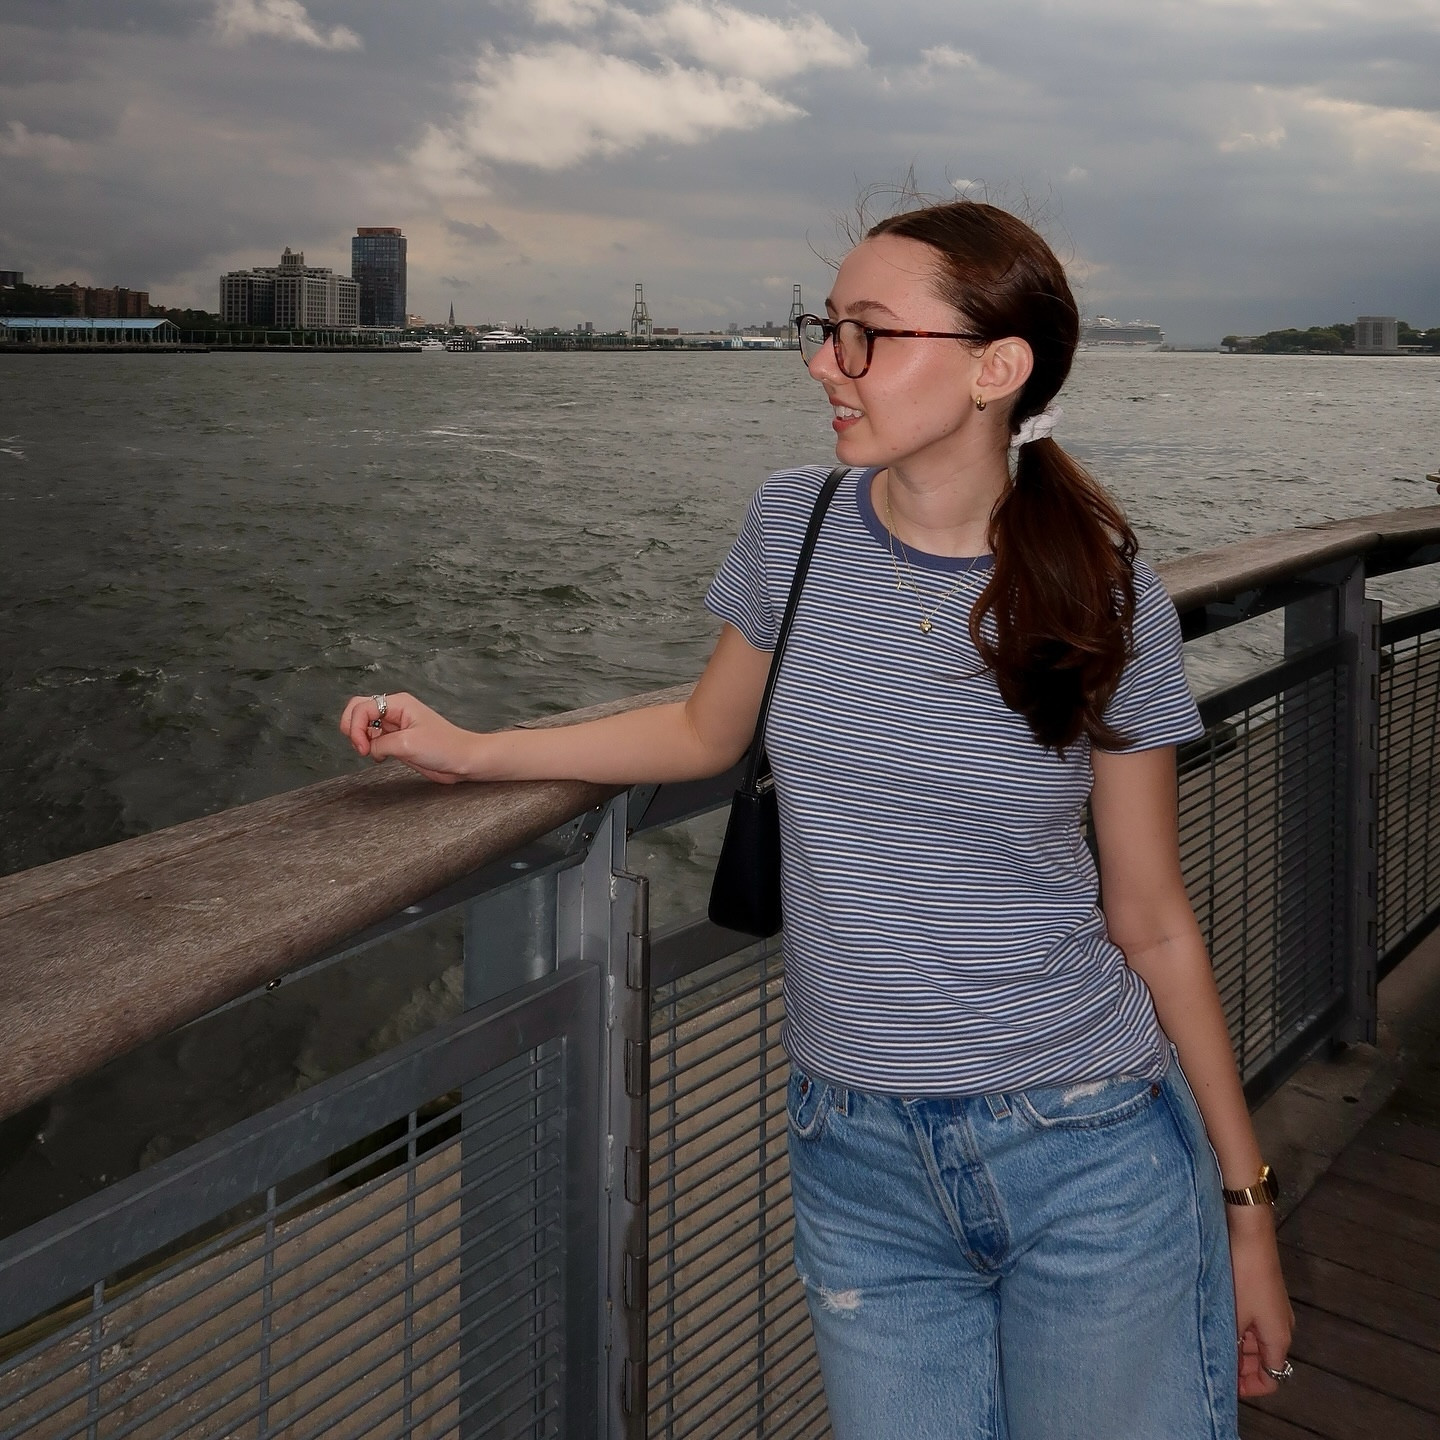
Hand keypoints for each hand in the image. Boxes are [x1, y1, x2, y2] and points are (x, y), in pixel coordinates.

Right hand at [339, 690, 484, 783]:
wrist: (464, 761)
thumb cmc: (445, 747)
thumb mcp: (407, 745)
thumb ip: (380, 744)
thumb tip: (367, 747)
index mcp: (398, 704)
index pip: (362, 707)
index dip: (356, 727)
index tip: (362, 748)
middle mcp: (395, 711)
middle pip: (358, 710)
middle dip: (353, 728)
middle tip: (360, 746)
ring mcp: (396, 725)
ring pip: (364, 725)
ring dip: (361, 739)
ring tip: (372, 753)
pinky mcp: (398, 740)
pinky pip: (374, 739)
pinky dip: (370, 748)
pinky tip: (380, 757)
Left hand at [1228, 1205, 1293, 1397]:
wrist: (1249, 1233)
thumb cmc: (1243, 1276)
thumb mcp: (1233, 1315)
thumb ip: (1232, 1346)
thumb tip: (1226, 1367)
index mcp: (1279, 1338)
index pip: (1272, 1378)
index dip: (1250, 1387)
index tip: (1225, 1384)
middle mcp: (1281, 1327)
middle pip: (1263, 1360)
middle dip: (1240, 1367)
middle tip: (1210, 1363)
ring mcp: (1273, 1309)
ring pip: (1255, 1341)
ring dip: (1236, 1346)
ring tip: (1208, 1342)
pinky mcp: (1263, 1294)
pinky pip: (1252, 1322)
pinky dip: (1237, 1328)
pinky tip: (1215, 1321)